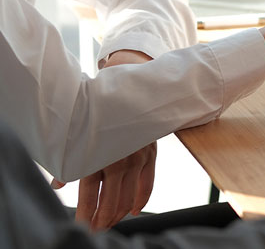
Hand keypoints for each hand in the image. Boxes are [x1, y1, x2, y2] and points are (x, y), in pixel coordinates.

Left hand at [52, 49, 156, 229]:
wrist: (129, 90)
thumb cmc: (100, 114)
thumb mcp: (80, 136)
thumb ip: (71, 162)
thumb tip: (59, 183)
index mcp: (98, 156)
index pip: (89, 195)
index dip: (85, 214)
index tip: (82, 224)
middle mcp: (119, 160)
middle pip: (111, 201)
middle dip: (102, 218)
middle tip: (96, 228)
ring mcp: (138, 159)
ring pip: (129, 196)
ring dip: (119, 212)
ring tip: (110, 222)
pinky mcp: (151, 155)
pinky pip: (148, 184)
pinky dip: (140, 199)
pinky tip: (132, 210)